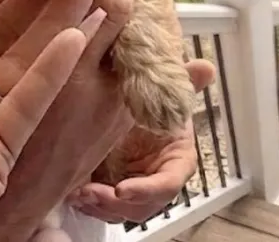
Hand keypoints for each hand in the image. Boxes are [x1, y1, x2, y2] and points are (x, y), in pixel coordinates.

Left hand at [69, 60, 215, 223]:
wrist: (124, 102)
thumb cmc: (148, 99)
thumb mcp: (161, 91)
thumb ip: (184, 81)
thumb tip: (206, 67)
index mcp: (177, 160)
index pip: (169, 184)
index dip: (147, 190)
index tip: (122, 189)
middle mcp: (158, 179)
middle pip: (144, 206)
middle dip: (117, 204)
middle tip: (91, 193)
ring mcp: (136, 188)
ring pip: (122, 211)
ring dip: (101, 207)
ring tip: (79, 194)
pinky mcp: (114, 190)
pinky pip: (103, 207)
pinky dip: (89, 204)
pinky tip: (72, 193)